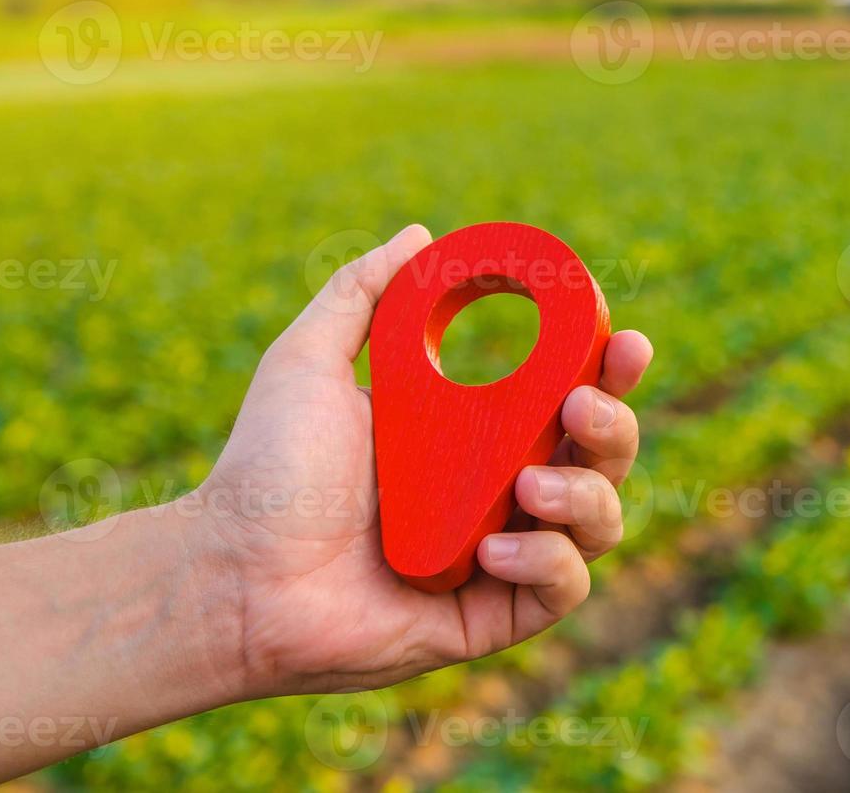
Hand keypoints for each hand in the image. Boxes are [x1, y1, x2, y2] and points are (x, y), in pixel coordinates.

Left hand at [190, 224, 651, 696]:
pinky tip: (494, 548)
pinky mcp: (490, 615)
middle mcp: (499, 490)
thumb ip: (362, 293)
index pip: (567, 395)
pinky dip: (548, 562)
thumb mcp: (310, 361)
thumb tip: (420, 235)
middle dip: (614, 426)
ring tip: (529, 484)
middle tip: (580, 407)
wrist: (229, 573)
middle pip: (603, 456)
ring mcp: (501, 555)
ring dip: (586, 495)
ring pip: (600, 521)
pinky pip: (561, 589)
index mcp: (474, 431)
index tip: (621, 340)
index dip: (607, 369)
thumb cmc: (266, 470)